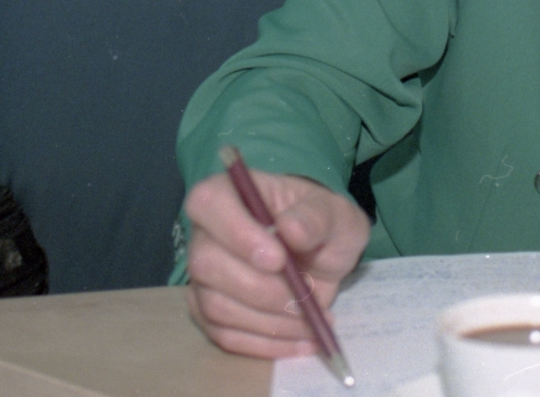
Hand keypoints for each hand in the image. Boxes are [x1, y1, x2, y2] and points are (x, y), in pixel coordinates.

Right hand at [183, 167, 370, 358]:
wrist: (322, 253)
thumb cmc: (322, 223)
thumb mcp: (334, 213)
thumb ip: (316, 217)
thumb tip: (290, 229)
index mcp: (230, 194)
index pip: (208, 204)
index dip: (237, 233)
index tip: (278, 258)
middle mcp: (206, 234)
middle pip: (206, 264)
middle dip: (260, 289)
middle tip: (304, 297)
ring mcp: (205, 277)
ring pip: (215, 306)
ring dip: (268, 321)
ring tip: (311, 319)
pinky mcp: (211, 313)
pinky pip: (226, 336)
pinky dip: (266, 344)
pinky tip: (302, 340)